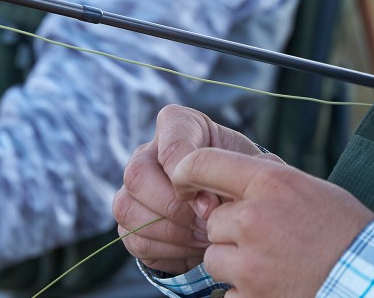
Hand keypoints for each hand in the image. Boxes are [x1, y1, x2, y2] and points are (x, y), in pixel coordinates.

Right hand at [113, 105, 270, 273]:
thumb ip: (228, 175)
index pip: (170, 145)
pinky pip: (135, 239)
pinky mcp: (130, 220)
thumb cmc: (239, 174)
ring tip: (206, 236)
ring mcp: (133, 186)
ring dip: (172, 232)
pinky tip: (194, 245)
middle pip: (137, 174)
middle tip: (207, 222)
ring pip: (128, 208)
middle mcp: (147, 150)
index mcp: (178, 124)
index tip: (211, 202)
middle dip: (174, 207)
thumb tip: (204, 207)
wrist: (234, 201)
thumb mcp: (245, 164)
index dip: (188, 178)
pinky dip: (168, 250)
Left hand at [173, 147, 373, 297]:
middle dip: (229, 231)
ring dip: (233, 262)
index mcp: (269, 182)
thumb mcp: (304, 186)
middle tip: (265, 235)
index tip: (182, 177)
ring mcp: (250, 264)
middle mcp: (253, 219)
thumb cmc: (340, 227)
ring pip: (215, 258)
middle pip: (212, 222)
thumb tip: (225, 177)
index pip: (203, 163)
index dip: (187, 170)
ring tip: (271, 261)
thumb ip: (263, 181)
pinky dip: (244, 292)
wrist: (368, 274)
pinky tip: (275, 283)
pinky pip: (227, 293)